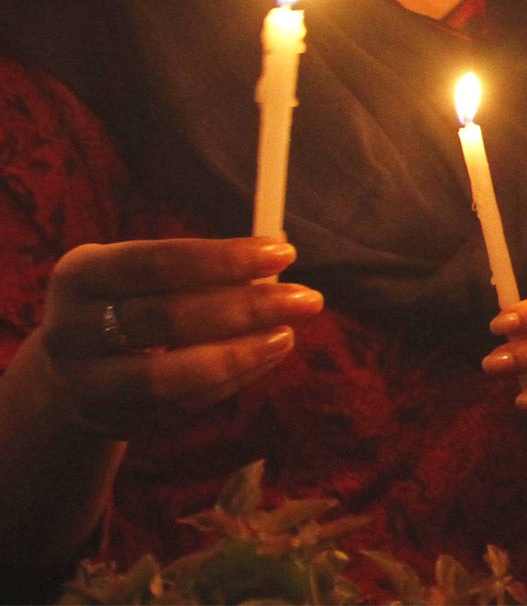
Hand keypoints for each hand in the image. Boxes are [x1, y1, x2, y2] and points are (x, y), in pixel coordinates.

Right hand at [24, 238, 321, 438]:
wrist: (71, 369)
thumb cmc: (131, 301)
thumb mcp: (146, 273)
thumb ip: (204, 265)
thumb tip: (278, 254)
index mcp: (80, 275)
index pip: (154, 263)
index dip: (221, 259)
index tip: (284, 252)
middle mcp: (70, 332)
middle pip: (164, 320)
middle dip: (245, 308)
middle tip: (307, 298)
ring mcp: (84, 386)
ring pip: (166, 378)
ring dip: (238, 355)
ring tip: (287, 335)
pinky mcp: (110, 423)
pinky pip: (177, 407)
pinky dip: (228, 382)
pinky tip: (264, 357)